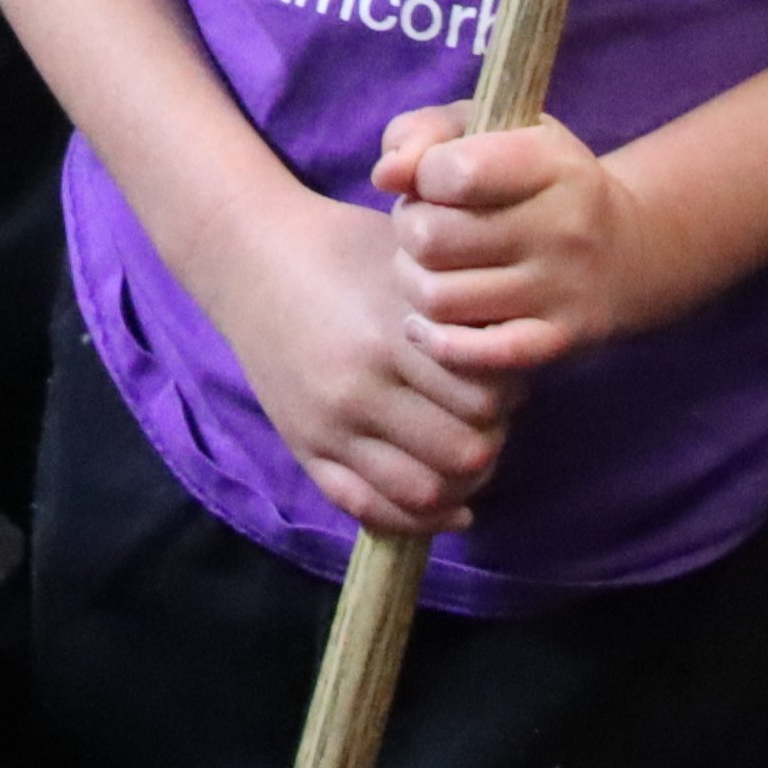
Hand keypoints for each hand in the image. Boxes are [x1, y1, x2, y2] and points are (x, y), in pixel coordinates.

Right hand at [190, 172, 517, 538]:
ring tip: (466, 457)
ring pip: (424, 492)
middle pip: (464, 453)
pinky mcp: (305, 449)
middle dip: (490, 439)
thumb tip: (516, 356)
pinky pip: (369, 509)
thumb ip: (461, 310)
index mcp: (391, 336)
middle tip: (489, 419)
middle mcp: (360, 390)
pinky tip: (447, 505)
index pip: (486, 400)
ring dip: (460, 484)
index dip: (509, 394)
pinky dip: (417, 519)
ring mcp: (329, 427)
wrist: (251, 258)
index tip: (504, 378)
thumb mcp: (408, 263)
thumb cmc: (343, 249)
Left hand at [377, 102, 659, 380]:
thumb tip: (386, 174)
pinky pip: (477, 355)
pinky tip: (425, 325)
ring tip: (428, 269)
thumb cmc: (536, 180)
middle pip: (432, 238)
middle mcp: (563, 227)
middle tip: (423, 229)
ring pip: (439, 298)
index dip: (423, 175)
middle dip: (408, 230)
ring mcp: (563, 288)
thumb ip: (426, 133)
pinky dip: (436, 343)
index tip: (434, 181)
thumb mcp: (493, 129)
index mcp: (551, 162)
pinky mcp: (558, 339)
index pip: (454, 171)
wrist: (625, 251)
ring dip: (413, 282)